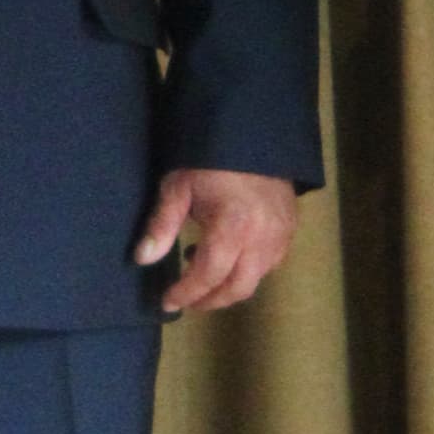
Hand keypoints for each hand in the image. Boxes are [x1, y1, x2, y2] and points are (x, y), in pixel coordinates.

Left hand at [136, 168, 296, 314]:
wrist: (252, 133)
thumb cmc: (209, 159)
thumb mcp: (178, 187)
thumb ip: (162, 225)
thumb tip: (142, 259)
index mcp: (233, 226)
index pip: (208, 276)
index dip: (187, 293)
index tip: (168, 301)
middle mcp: (262, 237)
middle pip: (237, 288)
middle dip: (210, 300)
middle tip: (187, 300)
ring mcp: (281, 234)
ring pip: (257, 279)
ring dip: (229, 286)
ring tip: (203, 272)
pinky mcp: (290, 228)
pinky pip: (272, 263)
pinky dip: (249, 270)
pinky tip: (229, 256)